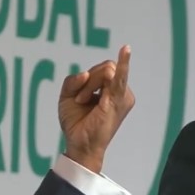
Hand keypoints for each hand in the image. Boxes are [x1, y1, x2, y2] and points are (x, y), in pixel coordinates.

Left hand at [58, 45, 134, 172]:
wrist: (78, 144)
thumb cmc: (76, 123)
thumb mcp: (68, 96)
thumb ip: (73, 81)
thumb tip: (85, 73)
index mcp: (111, 90)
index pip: (103, 69)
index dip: (88, 79)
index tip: (79, 98)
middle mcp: (121, 92)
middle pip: (106, 67)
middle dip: (88, 81)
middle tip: (80, 101)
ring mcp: (123, 96)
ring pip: (106, 72)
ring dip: (89, 86)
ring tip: (83, 102)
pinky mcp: (119, 101)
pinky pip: (120, 77)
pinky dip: (123, 63)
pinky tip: (126, 50)